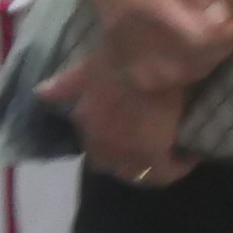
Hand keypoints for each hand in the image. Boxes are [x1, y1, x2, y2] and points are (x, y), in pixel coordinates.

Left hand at [48, 57, 191, 185]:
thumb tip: (41, 93)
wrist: (143, 57)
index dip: (109, 143)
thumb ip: (65, 84)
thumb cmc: (115, 57)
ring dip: (152, 169)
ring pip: (139, 175)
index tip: (126, 135)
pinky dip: (179, 167)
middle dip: (127, 161)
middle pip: (112, 166)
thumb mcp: (84, 70)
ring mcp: (127, 152)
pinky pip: (166, 173)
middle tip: (149, 148)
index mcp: (85, 120)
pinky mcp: (153, 155)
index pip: (93, 145)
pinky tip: (192, 156)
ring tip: (172, 157)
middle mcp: (101, 143)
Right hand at [80, 0, 232, 89]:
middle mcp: (130, 30)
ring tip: (213, 43)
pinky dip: (174, 75)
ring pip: (168, 76)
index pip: (197, 38)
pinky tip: (187, 57)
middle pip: (185, 63)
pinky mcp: (114, 50)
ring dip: (198, 65)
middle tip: (230, 31)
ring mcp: (119, 43)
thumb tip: (219, 16)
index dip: (225, 36)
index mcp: (148, 1)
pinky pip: (148, 79)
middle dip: (217, 51)